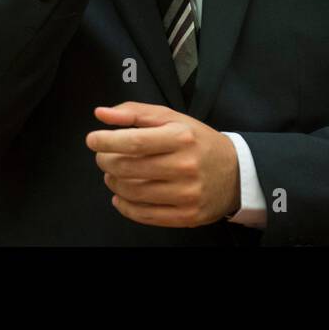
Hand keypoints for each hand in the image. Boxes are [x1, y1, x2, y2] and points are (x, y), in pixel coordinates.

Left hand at [86, 102, 241, 227]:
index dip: (106, 141)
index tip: (93, 139)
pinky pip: (144, 215)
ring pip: (133, 192)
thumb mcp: (172, 118)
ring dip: (113, 183)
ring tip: (114, 174)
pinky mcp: (186, 216)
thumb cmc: (198, 141)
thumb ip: (135, 113)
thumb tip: (101, 114)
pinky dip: (124, 205)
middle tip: (104, 157)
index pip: (134, 141)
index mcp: (181, 137)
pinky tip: (121, 195)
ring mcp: (186, 194)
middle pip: (129, 168)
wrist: (235, 172)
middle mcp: (185, 166)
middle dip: (106, 162)